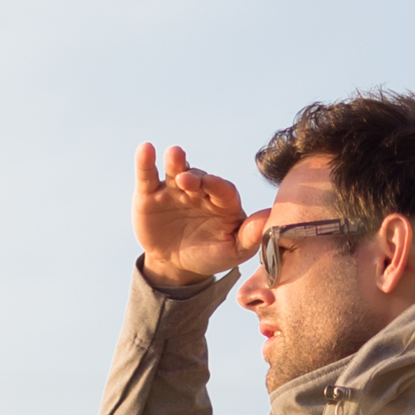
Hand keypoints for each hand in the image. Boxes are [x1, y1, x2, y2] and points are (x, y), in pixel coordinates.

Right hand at [132, 143, 262, 289]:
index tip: (211, 184)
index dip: (217, 185)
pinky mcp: (150, 194)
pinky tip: (146, 149)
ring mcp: (174, 189)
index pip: (223, 189)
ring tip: (173, 155)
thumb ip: (250, 238)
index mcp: (222, 201)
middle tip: (185, 180)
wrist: (175, 265)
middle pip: (198, 177)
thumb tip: (269, 220)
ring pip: (175, 170)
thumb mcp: (232, 252)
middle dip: (193, 176)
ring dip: (175, 161)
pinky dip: (145, 162)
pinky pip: (148, 175)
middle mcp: (199, 190)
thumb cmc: (209, 255)